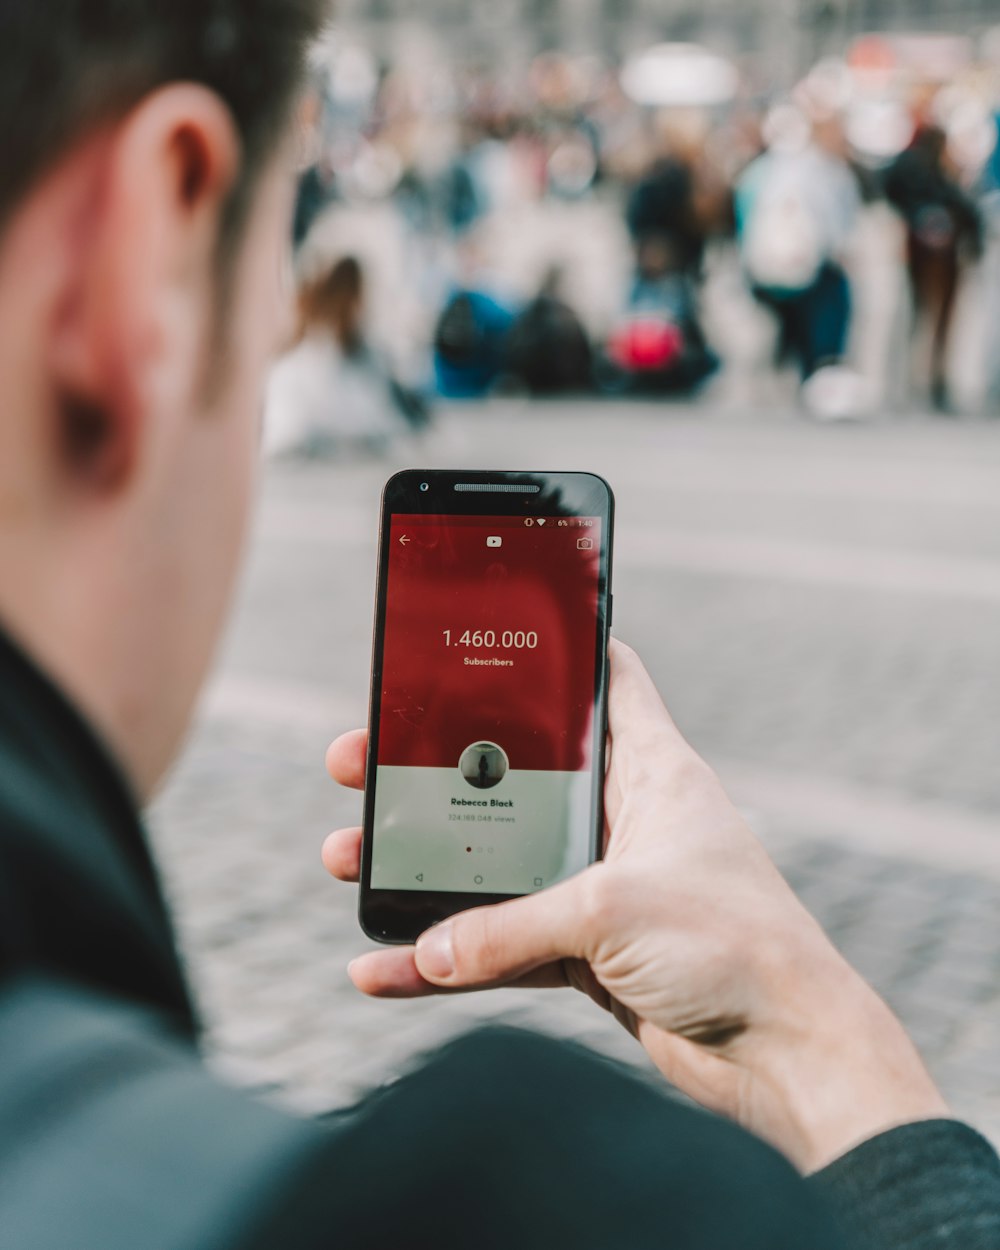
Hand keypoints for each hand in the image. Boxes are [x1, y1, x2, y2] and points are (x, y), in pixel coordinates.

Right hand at [324, 641, 948, 1170]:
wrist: (788, 1055)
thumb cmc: (732, 947)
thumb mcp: (610, 911)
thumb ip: (508, 926)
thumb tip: (426, 948)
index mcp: (649, 769)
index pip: (606, 678)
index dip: (556, 647)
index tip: (491, 630)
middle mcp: (622, 819)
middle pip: (513, 775)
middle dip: (434, 770)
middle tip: (363, 759)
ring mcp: (602, 888)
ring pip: (494, 863)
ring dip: (423, 866)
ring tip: (348, 856)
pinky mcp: (590, 953)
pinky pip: (501, 945)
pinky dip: (447, 960)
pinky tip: (386, 968)